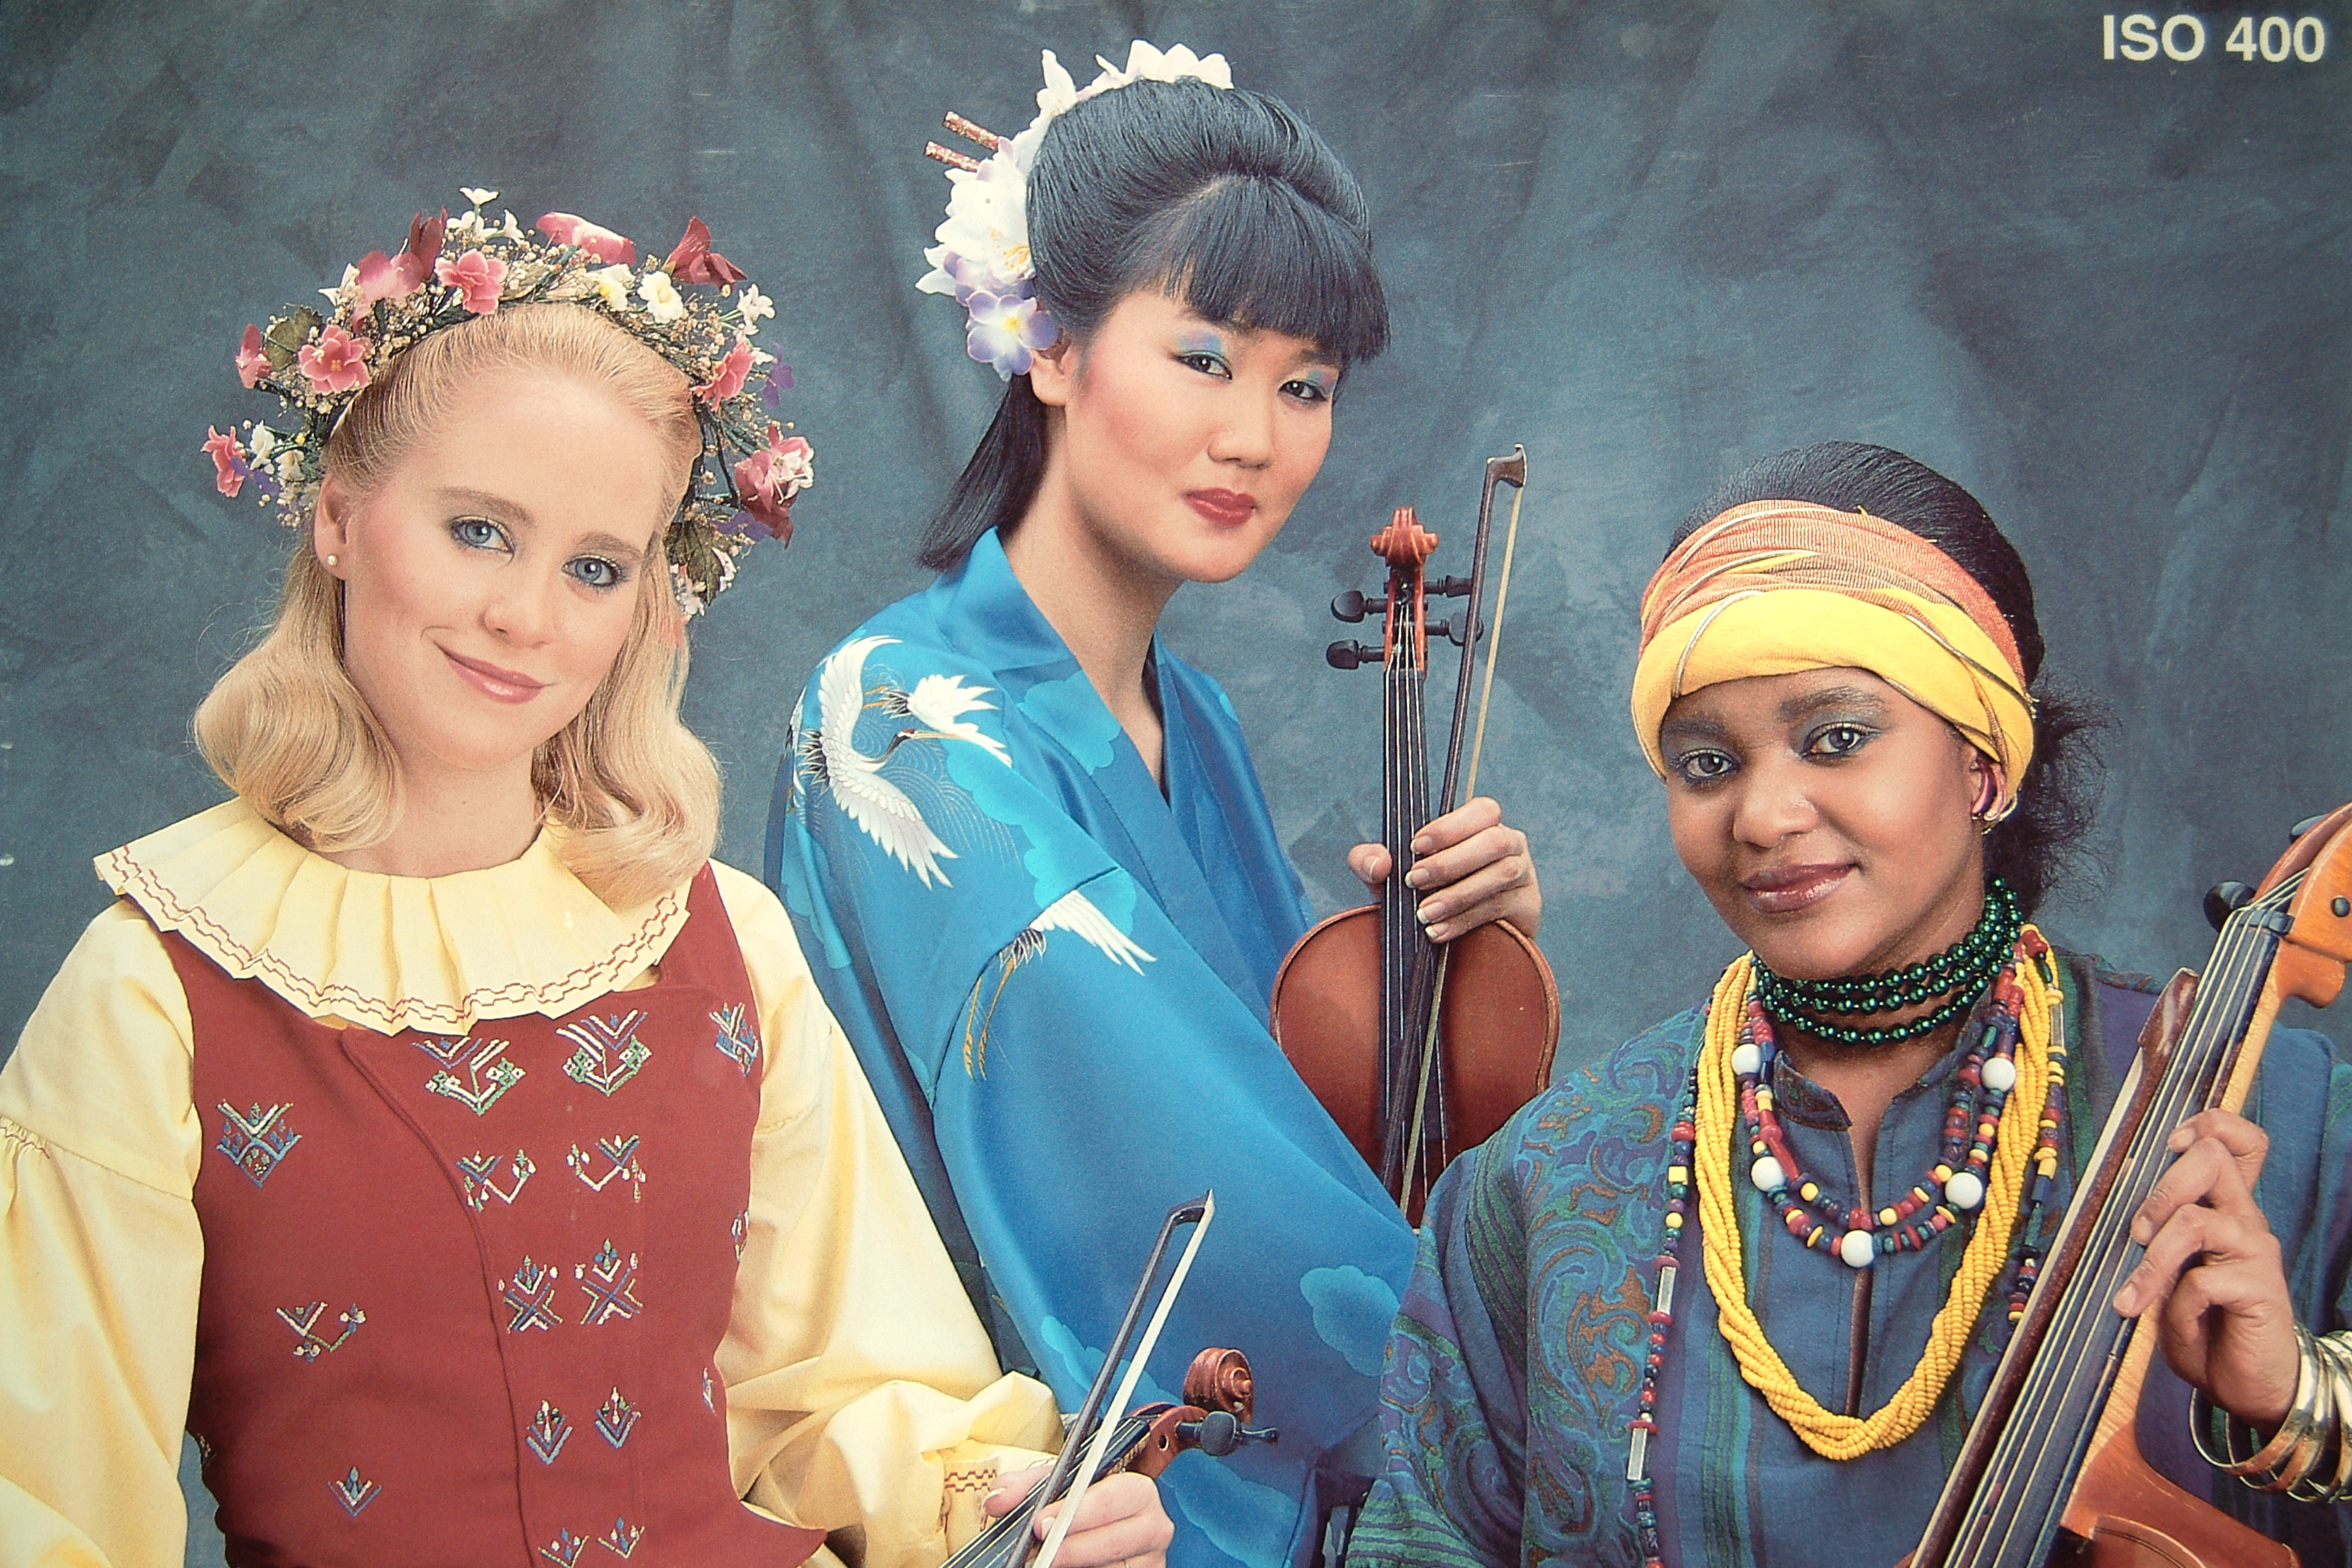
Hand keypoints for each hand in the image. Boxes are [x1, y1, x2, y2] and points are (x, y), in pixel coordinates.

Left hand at [986, 1463, 1171, 1567]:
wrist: (1103, 1526)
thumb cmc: (1085, 1504)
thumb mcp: (1059, 1485)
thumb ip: (1026, 1486)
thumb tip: (997, 1500)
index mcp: (1138, 1492)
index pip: (1111, 1499)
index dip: (1076, 1512)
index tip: (1041, 1523)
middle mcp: (1153, 1527)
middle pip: (1113, 1542)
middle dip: (1071, 1549)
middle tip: (1039, 1553)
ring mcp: (1150, 1561)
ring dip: (1075, 1566)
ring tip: (1043, 1564)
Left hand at [1348, 796, 1540, 941]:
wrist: (1453, 945)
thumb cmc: (1422, 895)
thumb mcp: (1390, 877)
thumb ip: (1369, 862)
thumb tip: (1379, 863)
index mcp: (1482, 826)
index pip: (1482, 811)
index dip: (1450, 826)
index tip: (1415, 845)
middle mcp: (1510, 844)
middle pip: (1495, 841)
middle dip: (1451, 861)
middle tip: (1415, 881)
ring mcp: (1525, 875)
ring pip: (1502, 874)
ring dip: (1458, 894)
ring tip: (1424, 913)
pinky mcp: (1528, 908)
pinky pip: (1501, 909)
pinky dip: (1465, 920)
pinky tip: (1437, 931)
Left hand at [2111, 1109, 2300, 1428]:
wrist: (2248, 1385)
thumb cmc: (2203, 1324)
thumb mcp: (2169, 1275)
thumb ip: (2156, 1237)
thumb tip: (2119, 1198)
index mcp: (2227, 1208)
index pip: (2239, 1141)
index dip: (2209, 1125)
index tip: (2172, 1144)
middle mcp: (2246, 1220)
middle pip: (2214, 1159)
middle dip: (2162, 1187)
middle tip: (2137, 1233)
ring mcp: (2256, 1253)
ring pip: (2196, 1220)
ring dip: (2153, 1259)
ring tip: (2134, 1295)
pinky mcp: (2261, 1290)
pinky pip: (2203, 1281)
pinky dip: (2175, 1306)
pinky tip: (2174, 1326)